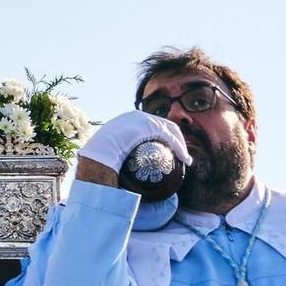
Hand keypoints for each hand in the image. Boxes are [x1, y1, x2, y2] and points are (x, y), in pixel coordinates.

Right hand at [73, 112, 190, 187]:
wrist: (99, 151)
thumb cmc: (102, 157)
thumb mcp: (113, 153)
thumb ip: (121, 155)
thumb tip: (123, 168)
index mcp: (128, 120)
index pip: (152, 125)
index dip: (164, 137)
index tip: (169, 151)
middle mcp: (138, 116)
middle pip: (164, 125)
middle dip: (177, 139)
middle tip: (182, 156)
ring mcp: (144, 119)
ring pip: (170, 131)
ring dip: (181, 145)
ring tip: (186, 159)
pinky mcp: (151, 126)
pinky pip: (170, 137)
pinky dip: (180, 148)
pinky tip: (184, 159)